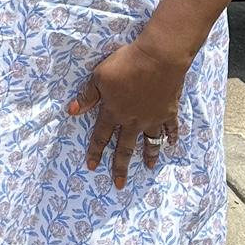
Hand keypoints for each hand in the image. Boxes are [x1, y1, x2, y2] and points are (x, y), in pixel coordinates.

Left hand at [68, 38, 186, 188]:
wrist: (159, 59)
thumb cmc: (125, 65)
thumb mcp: (99, 77)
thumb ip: (87, 96)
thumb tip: (71, 111)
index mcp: (114, 112)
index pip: (101, 136)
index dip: (95, 151)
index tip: (91, 166)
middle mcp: (134, 120)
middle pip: (125, 147)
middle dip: (120, 167)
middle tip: (119, 184)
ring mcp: (153, 117)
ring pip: (150, 142)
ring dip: (149, 155)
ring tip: (148, 167)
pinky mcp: (169, 110)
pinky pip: (171, 128)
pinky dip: (171, 137)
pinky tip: (172, 144)